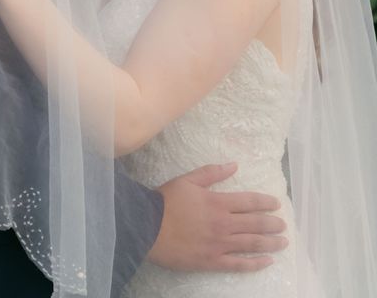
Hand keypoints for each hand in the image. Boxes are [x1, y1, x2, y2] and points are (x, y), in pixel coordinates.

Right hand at [148, 163, 288, 272]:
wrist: (147, 226)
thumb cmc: (165, 201)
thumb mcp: (187, 180)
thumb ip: (211, 173)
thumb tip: (234, 165)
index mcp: (218, 202)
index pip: (249, 201)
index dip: (265, 202)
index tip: (276, 204)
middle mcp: (223, 223)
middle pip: (255, 223)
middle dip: (273, 224)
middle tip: (283, 225)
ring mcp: (219, 244)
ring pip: (252, 244)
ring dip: (270, 243)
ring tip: (283, 242)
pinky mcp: (211, 261)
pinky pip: (239, 265)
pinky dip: (255, 264)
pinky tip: (267, 262)